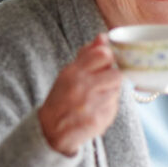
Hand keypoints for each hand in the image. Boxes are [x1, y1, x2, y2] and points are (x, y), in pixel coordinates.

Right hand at [38, 33, 122, 155]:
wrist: (51, 129)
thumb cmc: (62, 96)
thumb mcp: (69, 72)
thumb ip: (88, 54)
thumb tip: (103, 36)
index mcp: (73, 72)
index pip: (103, 55)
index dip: (110, 58)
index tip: (106, 63)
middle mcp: (82, 88)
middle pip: (116, 74)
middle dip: (112, 78)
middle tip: (102, 83)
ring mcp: (92, 105)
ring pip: (117, 91)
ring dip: (111, 92)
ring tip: (96, 98)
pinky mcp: (100, 120)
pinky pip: (114, 107)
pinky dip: (108, 107)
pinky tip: (95, 110)